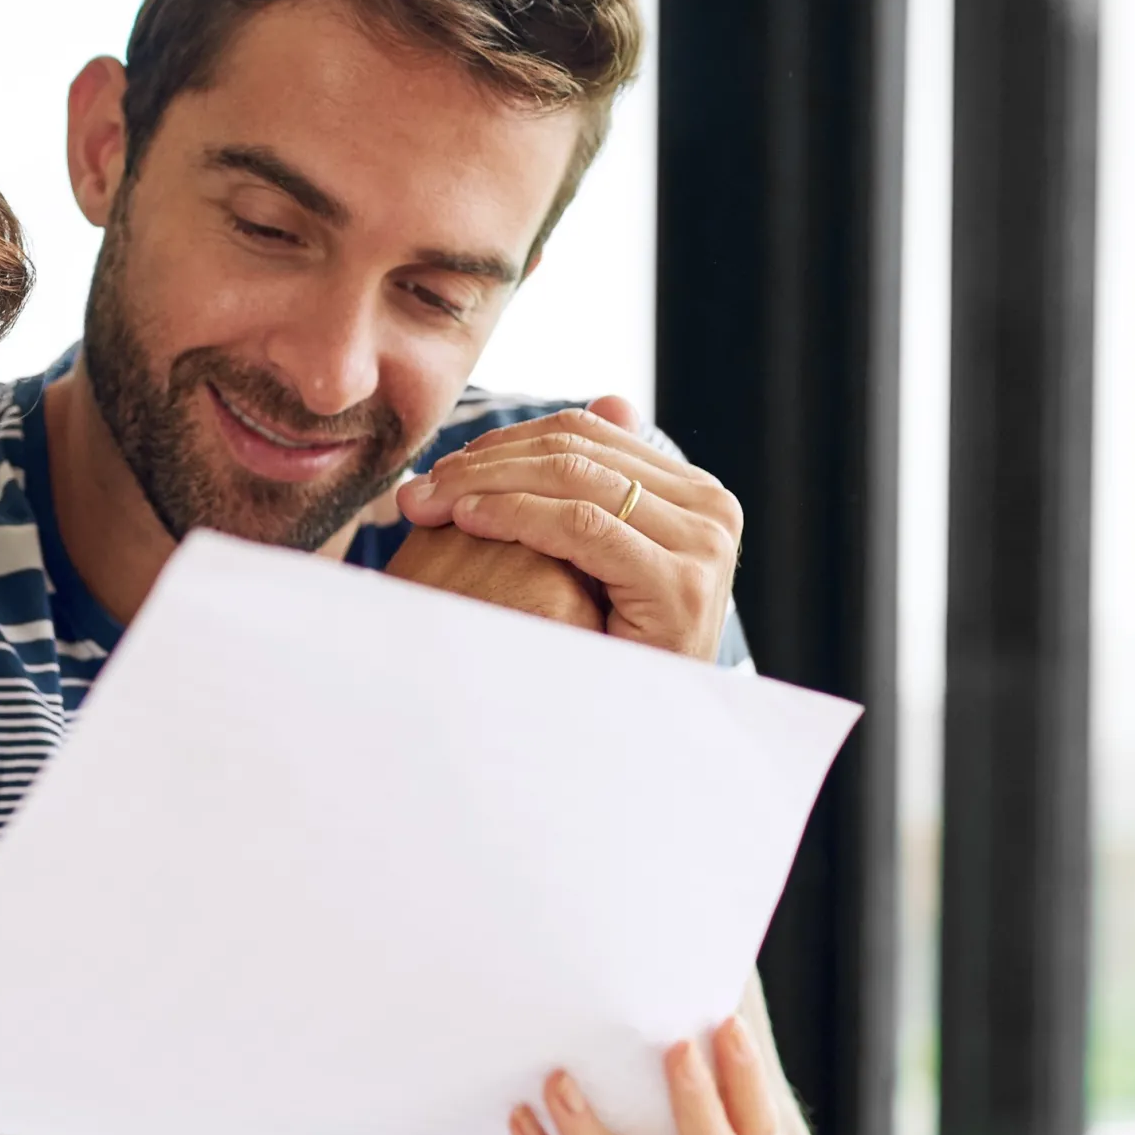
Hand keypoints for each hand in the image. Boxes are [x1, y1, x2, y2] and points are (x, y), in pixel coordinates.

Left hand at [389, 395, 741, 659]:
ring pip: (574, 481)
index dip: (505, 443)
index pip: (586, 434)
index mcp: (696, 492)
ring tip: (432, 502)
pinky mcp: (680, 582)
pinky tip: (468, 522)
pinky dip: (516, 516)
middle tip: (422, 485)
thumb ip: (606, 483)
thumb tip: (611, 399)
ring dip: (488, 485)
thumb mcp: (607, 557)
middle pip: (577, 450)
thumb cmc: (611, 651)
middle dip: (488, 463)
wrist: (645, 735)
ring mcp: (704, 543)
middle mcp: (712, 506)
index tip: (444, 468)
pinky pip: (581, 527)